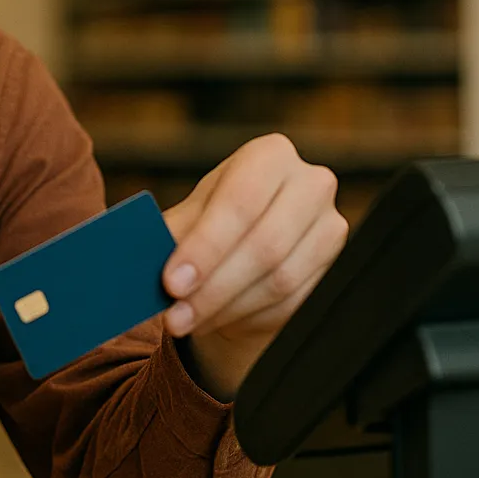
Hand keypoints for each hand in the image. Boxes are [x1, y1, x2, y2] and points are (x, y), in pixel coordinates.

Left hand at [160, 133, 348, 398]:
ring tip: (187, 322)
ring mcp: (331, 227)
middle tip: (174, 316)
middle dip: (213, 287)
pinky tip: (217, 320)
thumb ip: (168, 233)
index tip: (171, 282)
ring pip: (280, 280)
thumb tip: (140, 258)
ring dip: (226, 308)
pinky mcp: (338, 269)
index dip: (206, 245)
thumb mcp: (188, 218)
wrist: (251, 248)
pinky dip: (248, 317)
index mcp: (270, 156)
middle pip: (265, 245)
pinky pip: (294, 304)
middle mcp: (310, 184)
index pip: (241, 201)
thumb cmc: (213, 225)